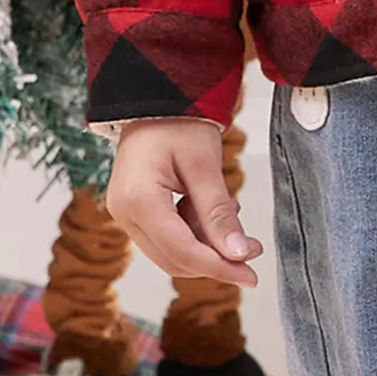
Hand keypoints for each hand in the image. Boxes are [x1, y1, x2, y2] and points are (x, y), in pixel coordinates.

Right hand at [103, 119, 259, 288]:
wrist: (153, 99)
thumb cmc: (178, 122)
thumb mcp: (204, 165)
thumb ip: (220, 213)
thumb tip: (238, 254)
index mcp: (138, 199)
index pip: (182, 251)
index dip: (219, 268)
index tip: (251, 276)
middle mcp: (124, 212)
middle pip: (174, 258)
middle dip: (215, 260)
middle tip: (252, 251)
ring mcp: (125, 214)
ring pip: (171, 252)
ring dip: (206, 246)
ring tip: (235, 222)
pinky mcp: (134, 212)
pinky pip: (167, 237)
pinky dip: (194, 233)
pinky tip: (213, 213)